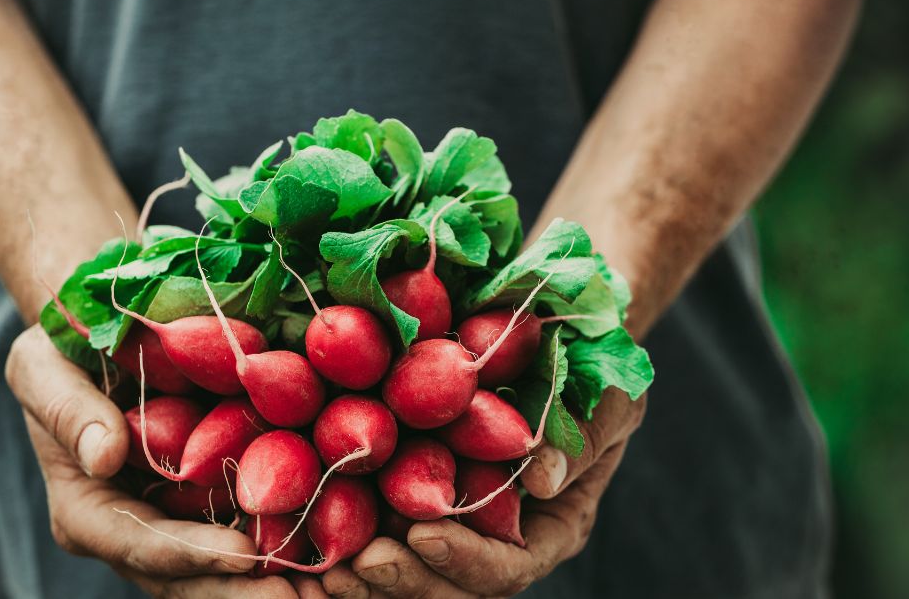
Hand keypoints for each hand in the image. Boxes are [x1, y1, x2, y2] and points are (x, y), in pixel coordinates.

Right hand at [6, 325, 296, 597]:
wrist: (100, 335)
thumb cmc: (61, 349)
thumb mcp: (43, 366)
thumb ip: (67, 410)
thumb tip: (103, 456)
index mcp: (85, 510)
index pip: (137, 544)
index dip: (190, 554)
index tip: (242, 554)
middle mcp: (131, 532)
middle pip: (185, 579)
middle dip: (239, 592)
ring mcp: (174, 525)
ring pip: (220, 573)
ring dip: (269, 584)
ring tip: (320, 590)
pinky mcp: (212, 505)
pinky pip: (249, 534)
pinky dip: (286, 546)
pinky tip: (332, 551)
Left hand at [321, 389, 644, 597]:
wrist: (549, 334)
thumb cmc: (592, 366)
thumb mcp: (607, 395)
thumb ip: (583, 437)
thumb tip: (541, 476)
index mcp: (546, 526)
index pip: (506, 567)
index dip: (465, 560)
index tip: (424, 532)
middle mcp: (493, 535)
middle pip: (447, 586)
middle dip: (403, 580)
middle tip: (358, 564)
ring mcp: (446, 517)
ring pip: (405, 568)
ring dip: (362, 573)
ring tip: (323, 564)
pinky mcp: (401, 489)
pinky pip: (369, 521)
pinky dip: (337, 529)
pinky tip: (301, 523)